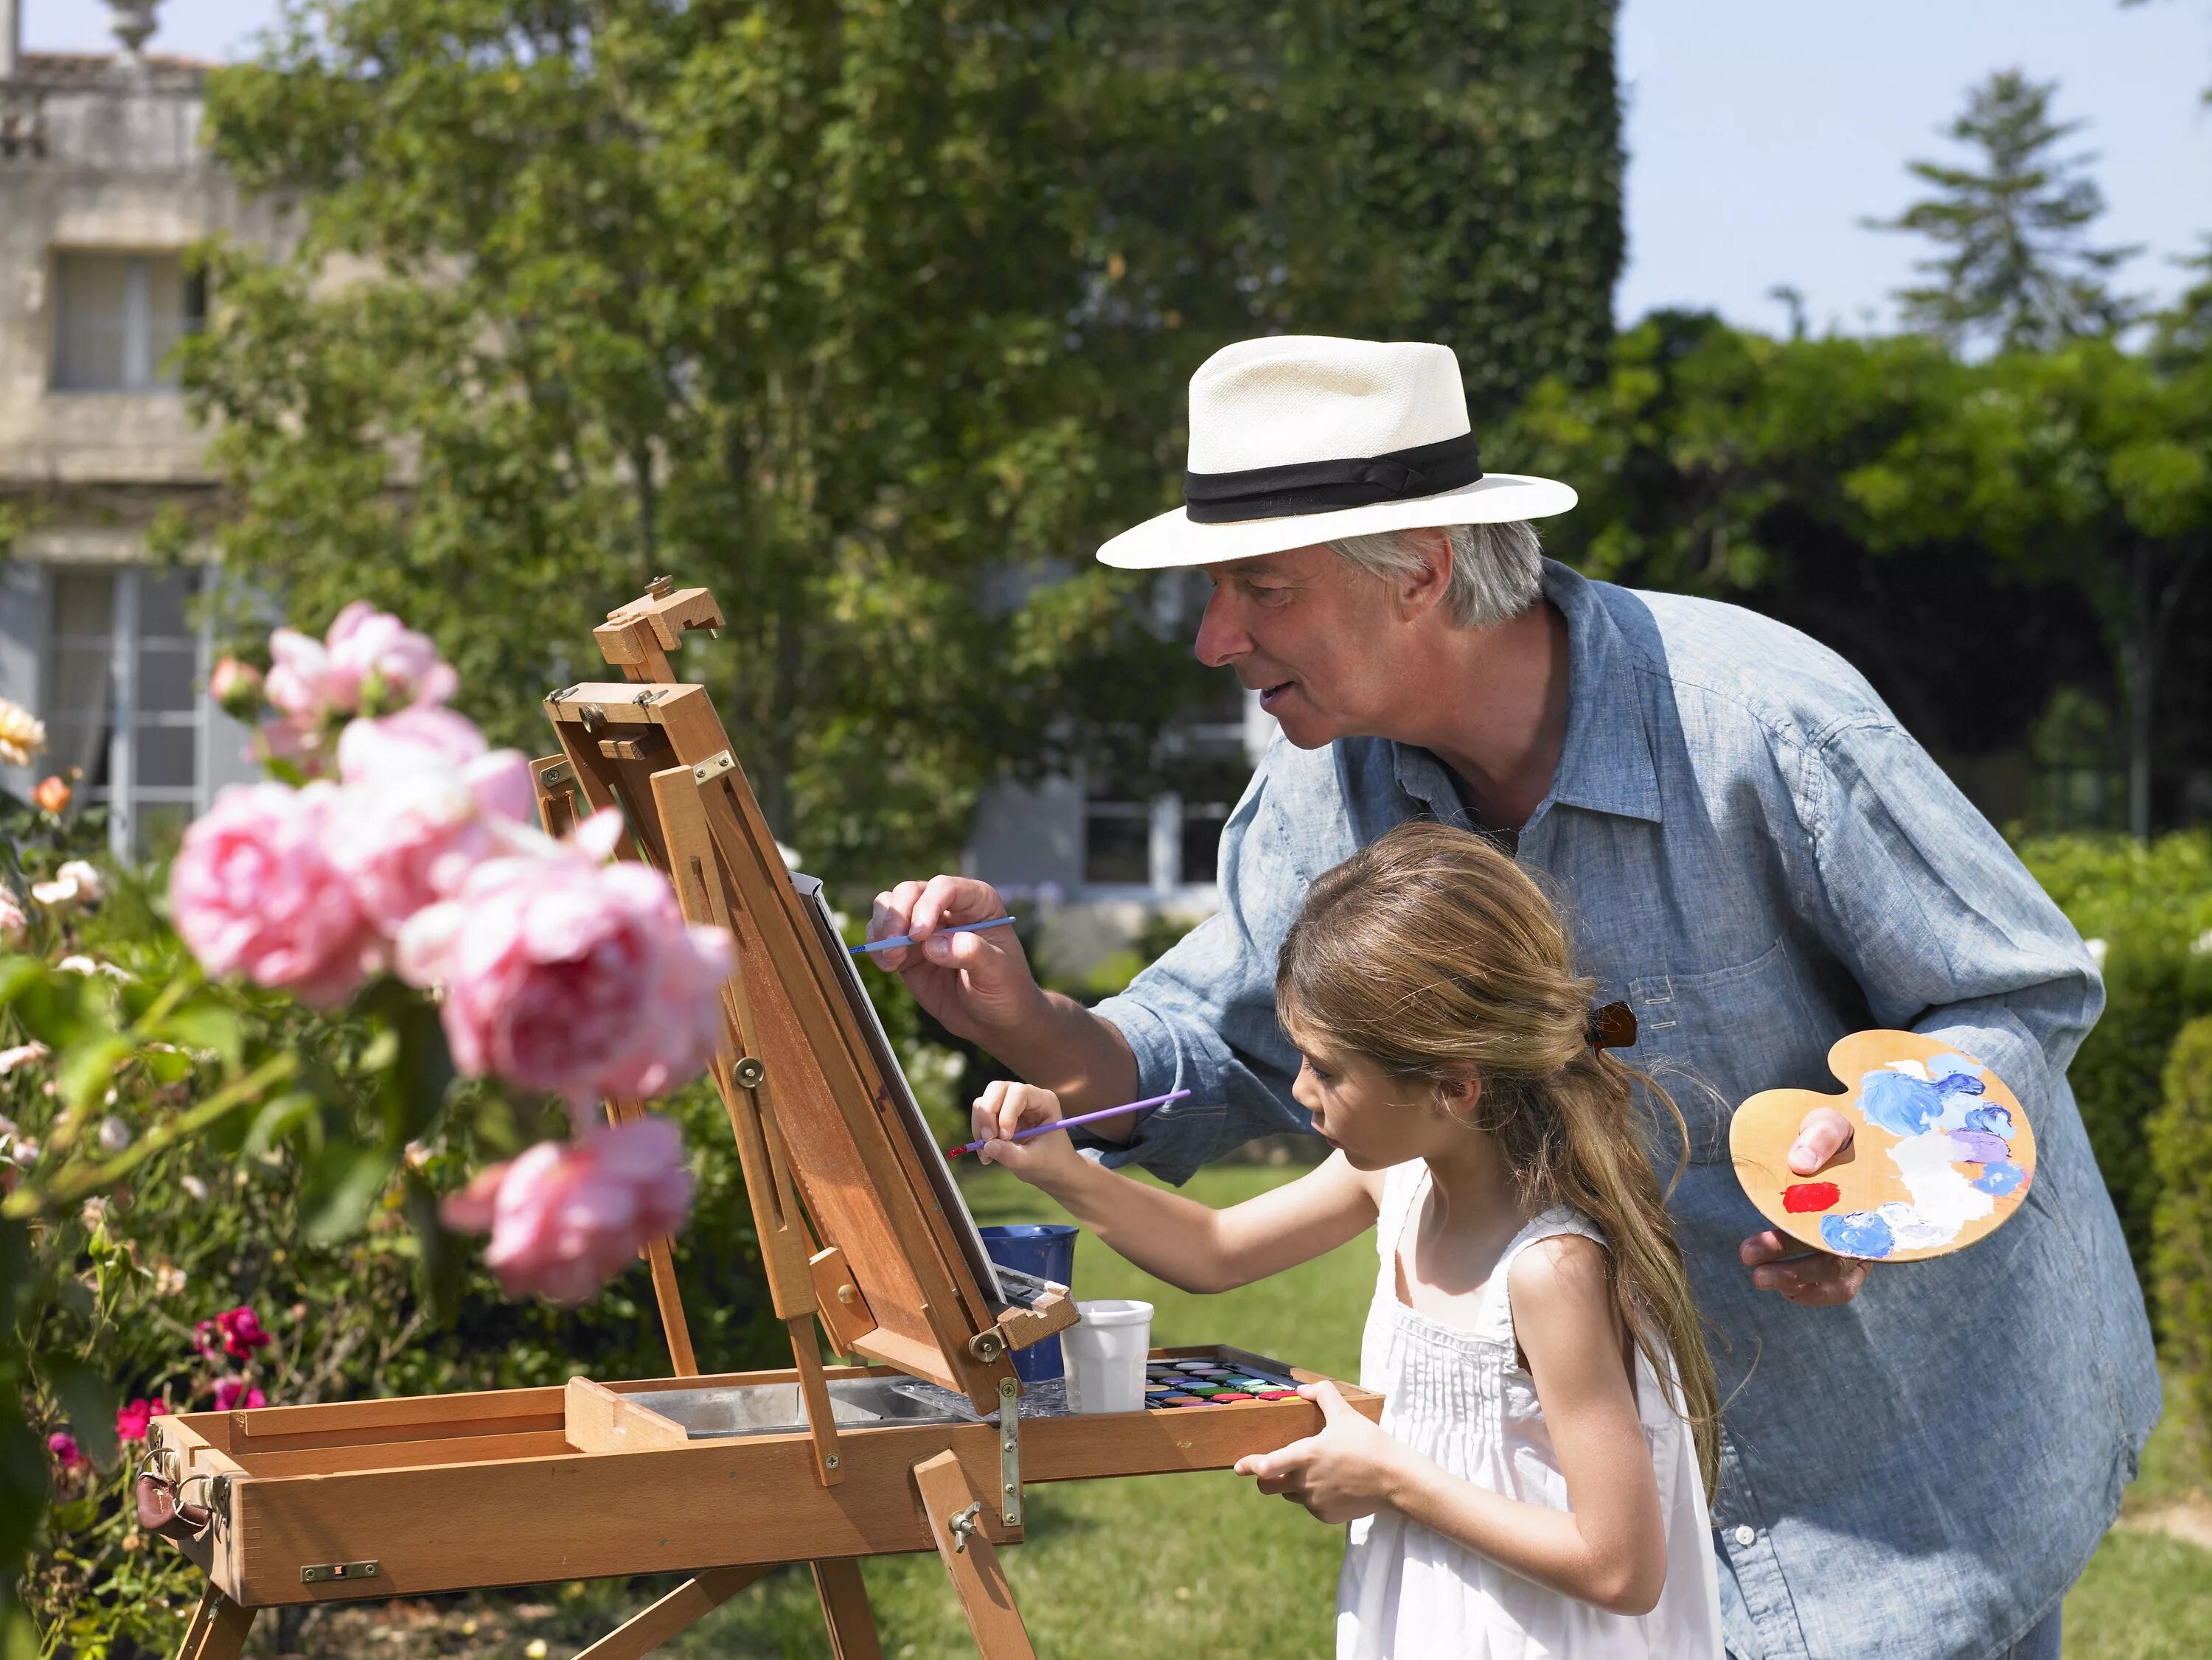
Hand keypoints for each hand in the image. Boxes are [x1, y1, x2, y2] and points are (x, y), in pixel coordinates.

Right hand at [866, 876, 1043, 1043]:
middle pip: (910, 892)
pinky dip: (876, 947)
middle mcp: (947, 907)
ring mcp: (924, 928)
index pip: (945, 887)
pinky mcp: (906, 950)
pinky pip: (881, 936)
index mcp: (977, 902)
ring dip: (882, 928)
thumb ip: (971, 953)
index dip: (928, 905)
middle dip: (897, 915)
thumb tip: (932, 945)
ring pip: (889, 907)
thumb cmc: (1007, 990)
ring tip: (891, 958)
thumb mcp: (998, 973)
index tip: (919, 935)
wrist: (994, 1021)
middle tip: (894, 945)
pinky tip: (888, 965)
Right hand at [971, 1080, 1085, 1187]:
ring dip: (981, 1127)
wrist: (1054, 1171)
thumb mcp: (1035, 1161)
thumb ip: (1012, 1155)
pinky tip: (987, 1155)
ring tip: (987, 1153)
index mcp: (1044, 1101)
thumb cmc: (1052, 1163)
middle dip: (987, 1115)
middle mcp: (1027, 1097)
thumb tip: (988, 1146)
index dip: (1007, 1112)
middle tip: (988, 1140)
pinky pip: (981, 1117)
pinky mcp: (1000, 1116)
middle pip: (996, 1089)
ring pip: (984, 1102)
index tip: (1005, 1137)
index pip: (1018, 1093)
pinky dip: (979, 1135)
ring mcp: (1011, 1105)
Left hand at [1233, 1380, 1406, 1524]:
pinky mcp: (1325, 1515)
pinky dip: (1314, 1497)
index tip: (1239, 1466)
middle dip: (1265, 1478)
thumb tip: (1302, 1389)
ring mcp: (1314, 1502)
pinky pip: (1310, 1506)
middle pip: (1268, 1486)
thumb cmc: (1369, 1443)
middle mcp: (1305, 1482)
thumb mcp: (1345, 1413)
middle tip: (1270, 1469)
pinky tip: (1332, 1485)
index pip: (1265, 1466)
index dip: (1249, 1465)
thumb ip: (1322, 1395)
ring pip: (1290, 1495)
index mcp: (1305, 1455)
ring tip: (1314, 1471)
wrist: (1395, 1479)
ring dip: (1292, 1485)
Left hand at [1739, 1105, 1868, 1305]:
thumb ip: (1819, 1137)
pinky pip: (1839, 1283)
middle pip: (1835, 1263)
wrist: (1842, 1134)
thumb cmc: (1836, 1130)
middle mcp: (1869, 1228)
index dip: (1799, 1246)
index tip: (1759, 1248)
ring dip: (1798, 1284)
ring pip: (1837, 1280)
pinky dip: (1812, 1290)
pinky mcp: (1848, 1250)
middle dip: (1792, 1272)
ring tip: (1760, 1278)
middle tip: (1754, 1274)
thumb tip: (1800, 1164)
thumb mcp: (1829, 1122)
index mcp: (1870, 1200)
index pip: (1842, 1233)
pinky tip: (1783, 1286)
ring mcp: (1861, 1242)